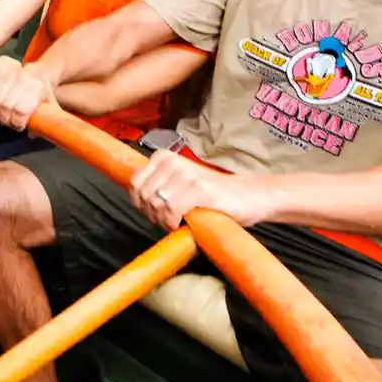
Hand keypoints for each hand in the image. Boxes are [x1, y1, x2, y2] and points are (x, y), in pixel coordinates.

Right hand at [0, 58, 54, 130]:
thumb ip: (45, 121)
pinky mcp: (0, 72)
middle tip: (9, 123)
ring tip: (1, 116)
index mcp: (37, 88)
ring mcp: (10, 75)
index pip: (21, 110)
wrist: (38, 71)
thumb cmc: (43, 92)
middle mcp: (22, 80)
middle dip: (6, 118)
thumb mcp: (50, 105)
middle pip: (7, 106)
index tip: (19, 126)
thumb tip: (32, 135)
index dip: (17, 122)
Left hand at [129, 149, 267, 230]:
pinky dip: (172, 221)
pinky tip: (182, 223)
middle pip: (142, 195)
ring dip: (162, 220)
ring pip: (155, 202)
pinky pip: (171, 209)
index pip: (134, 183)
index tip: (156, 212)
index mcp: (164, 158)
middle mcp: (173, 162)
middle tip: (167, 221)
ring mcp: (186, 174)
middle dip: (151, 213)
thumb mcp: (177, 184)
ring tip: (177, 222)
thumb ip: (156, 186)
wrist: (247, 197)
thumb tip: (134, 200)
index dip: (141, 203)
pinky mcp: (199, 188)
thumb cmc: (210, 196)